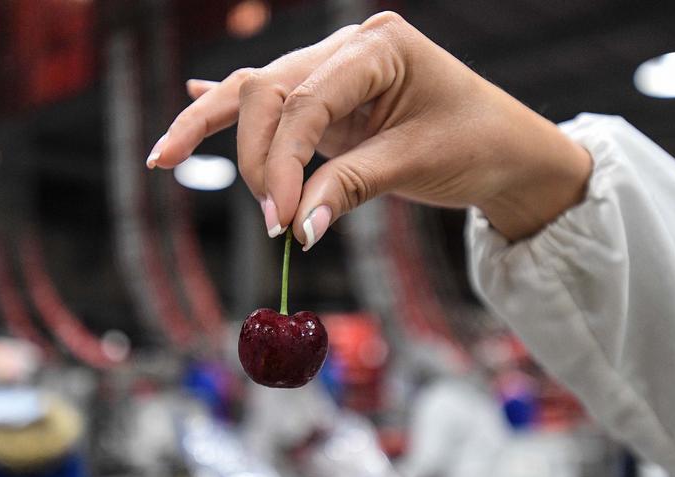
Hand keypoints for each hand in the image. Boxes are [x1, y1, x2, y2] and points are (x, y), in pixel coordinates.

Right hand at [147, 11, 590, 244]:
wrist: (509, 150)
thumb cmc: (477, 145)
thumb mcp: (415, 164)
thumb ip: (348, 188)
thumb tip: (295, 230)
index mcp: (376, 47)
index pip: (304, 100)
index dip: (283, 162)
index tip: (281, 221)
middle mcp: (348, 48)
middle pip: (269, 90)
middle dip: (259, 158)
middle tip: (272, 222)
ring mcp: (335, 71)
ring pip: (258, 91)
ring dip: (215, 126)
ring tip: (165, 155)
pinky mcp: (330, 101)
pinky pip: (274, 101)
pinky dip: (231, 108)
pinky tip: (193, 102)